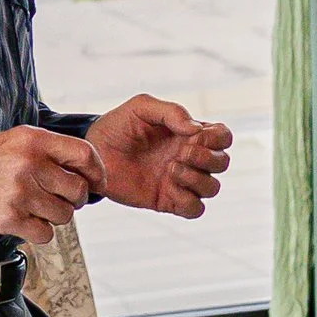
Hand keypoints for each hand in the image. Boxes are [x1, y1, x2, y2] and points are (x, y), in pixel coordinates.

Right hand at [0, 125, 104, 244]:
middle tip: (62, 198)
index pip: (84, 155)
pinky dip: (40, 231)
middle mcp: (28, 165)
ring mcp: (19, 193)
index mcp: (34, 140)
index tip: (96, 182)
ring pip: (64, 215)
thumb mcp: (19, 140)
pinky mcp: (8, 219)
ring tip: (37, 207)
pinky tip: (26, 220)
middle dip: (76, 198)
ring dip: (56, 215)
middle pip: (78, 190)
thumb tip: (91, 173)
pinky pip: (45, 233)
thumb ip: (53, 150)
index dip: (97, 171)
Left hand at [88, 94, 230, 217]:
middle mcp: (189, 158)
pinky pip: (195, 209)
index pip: (223, 137)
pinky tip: (169, 189)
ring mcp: (179, 181)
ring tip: (170, 170)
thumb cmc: (117, 127)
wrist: (93, 153)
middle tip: (180, 155)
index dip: (217, 139)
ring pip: (212, 188)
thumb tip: (196, 129)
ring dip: (197, 180)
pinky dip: (189, 201)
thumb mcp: (141, 107)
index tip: (194, 136)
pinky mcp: (167, 201)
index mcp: (188, 134)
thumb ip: (171, 111)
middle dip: (206, 159)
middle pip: (222, 163)